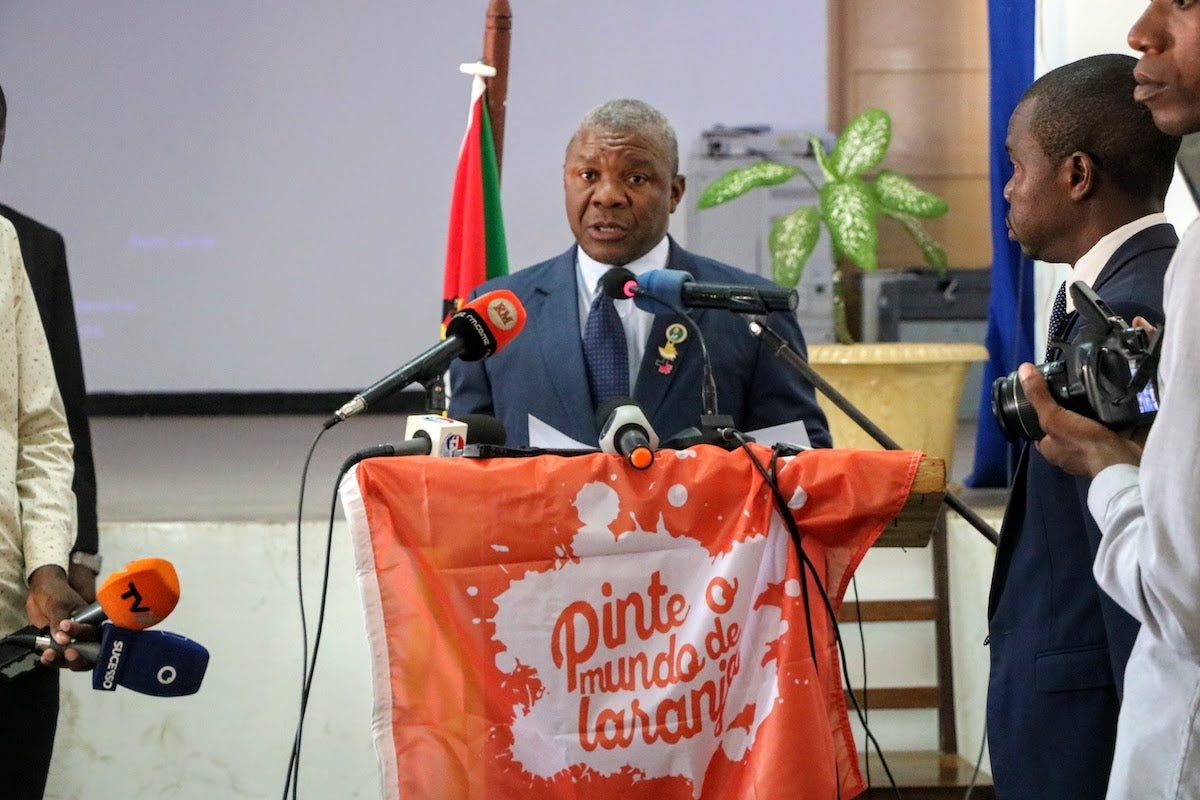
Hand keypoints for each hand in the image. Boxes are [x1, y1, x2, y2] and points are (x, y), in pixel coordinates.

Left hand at [26, 565, 94, 670]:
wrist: (38, 592)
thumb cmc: (55, 592)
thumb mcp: (58, 604)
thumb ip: (60, 622)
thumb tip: (63, 639)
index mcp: (91, 620)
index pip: (95, 633)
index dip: (86, 638)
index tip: (70, 635)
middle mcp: (85, 632)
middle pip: (89, 652)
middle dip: (79, 656)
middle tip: (69, 653)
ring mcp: (72, 640)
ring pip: (74, 657)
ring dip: (62, 659)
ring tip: (50, 655)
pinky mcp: (59, 645)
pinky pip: (59, 657)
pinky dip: (52, 659)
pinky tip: (45, 657)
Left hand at [1018, 363, 1142, 476]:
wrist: (1120, 461)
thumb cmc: (1082, 443)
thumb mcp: (1053, 417)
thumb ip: (1038, 395)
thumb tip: (1023, 369)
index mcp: (1048, 447)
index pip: (1037, 426)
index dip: (1037, 410)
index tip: (1044, 390)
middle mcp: (1066, 450)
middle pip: (1062, 423)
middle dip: (1066, 408)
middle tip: (1070, 385)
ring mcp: (1089, 448)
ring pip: (1083, 423)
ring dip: (1087, 409)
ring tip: (1088, 387)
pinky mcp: (1109, 444)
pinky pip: (1103, 425)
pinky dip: (1105, 414)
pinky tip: (1106, 398)